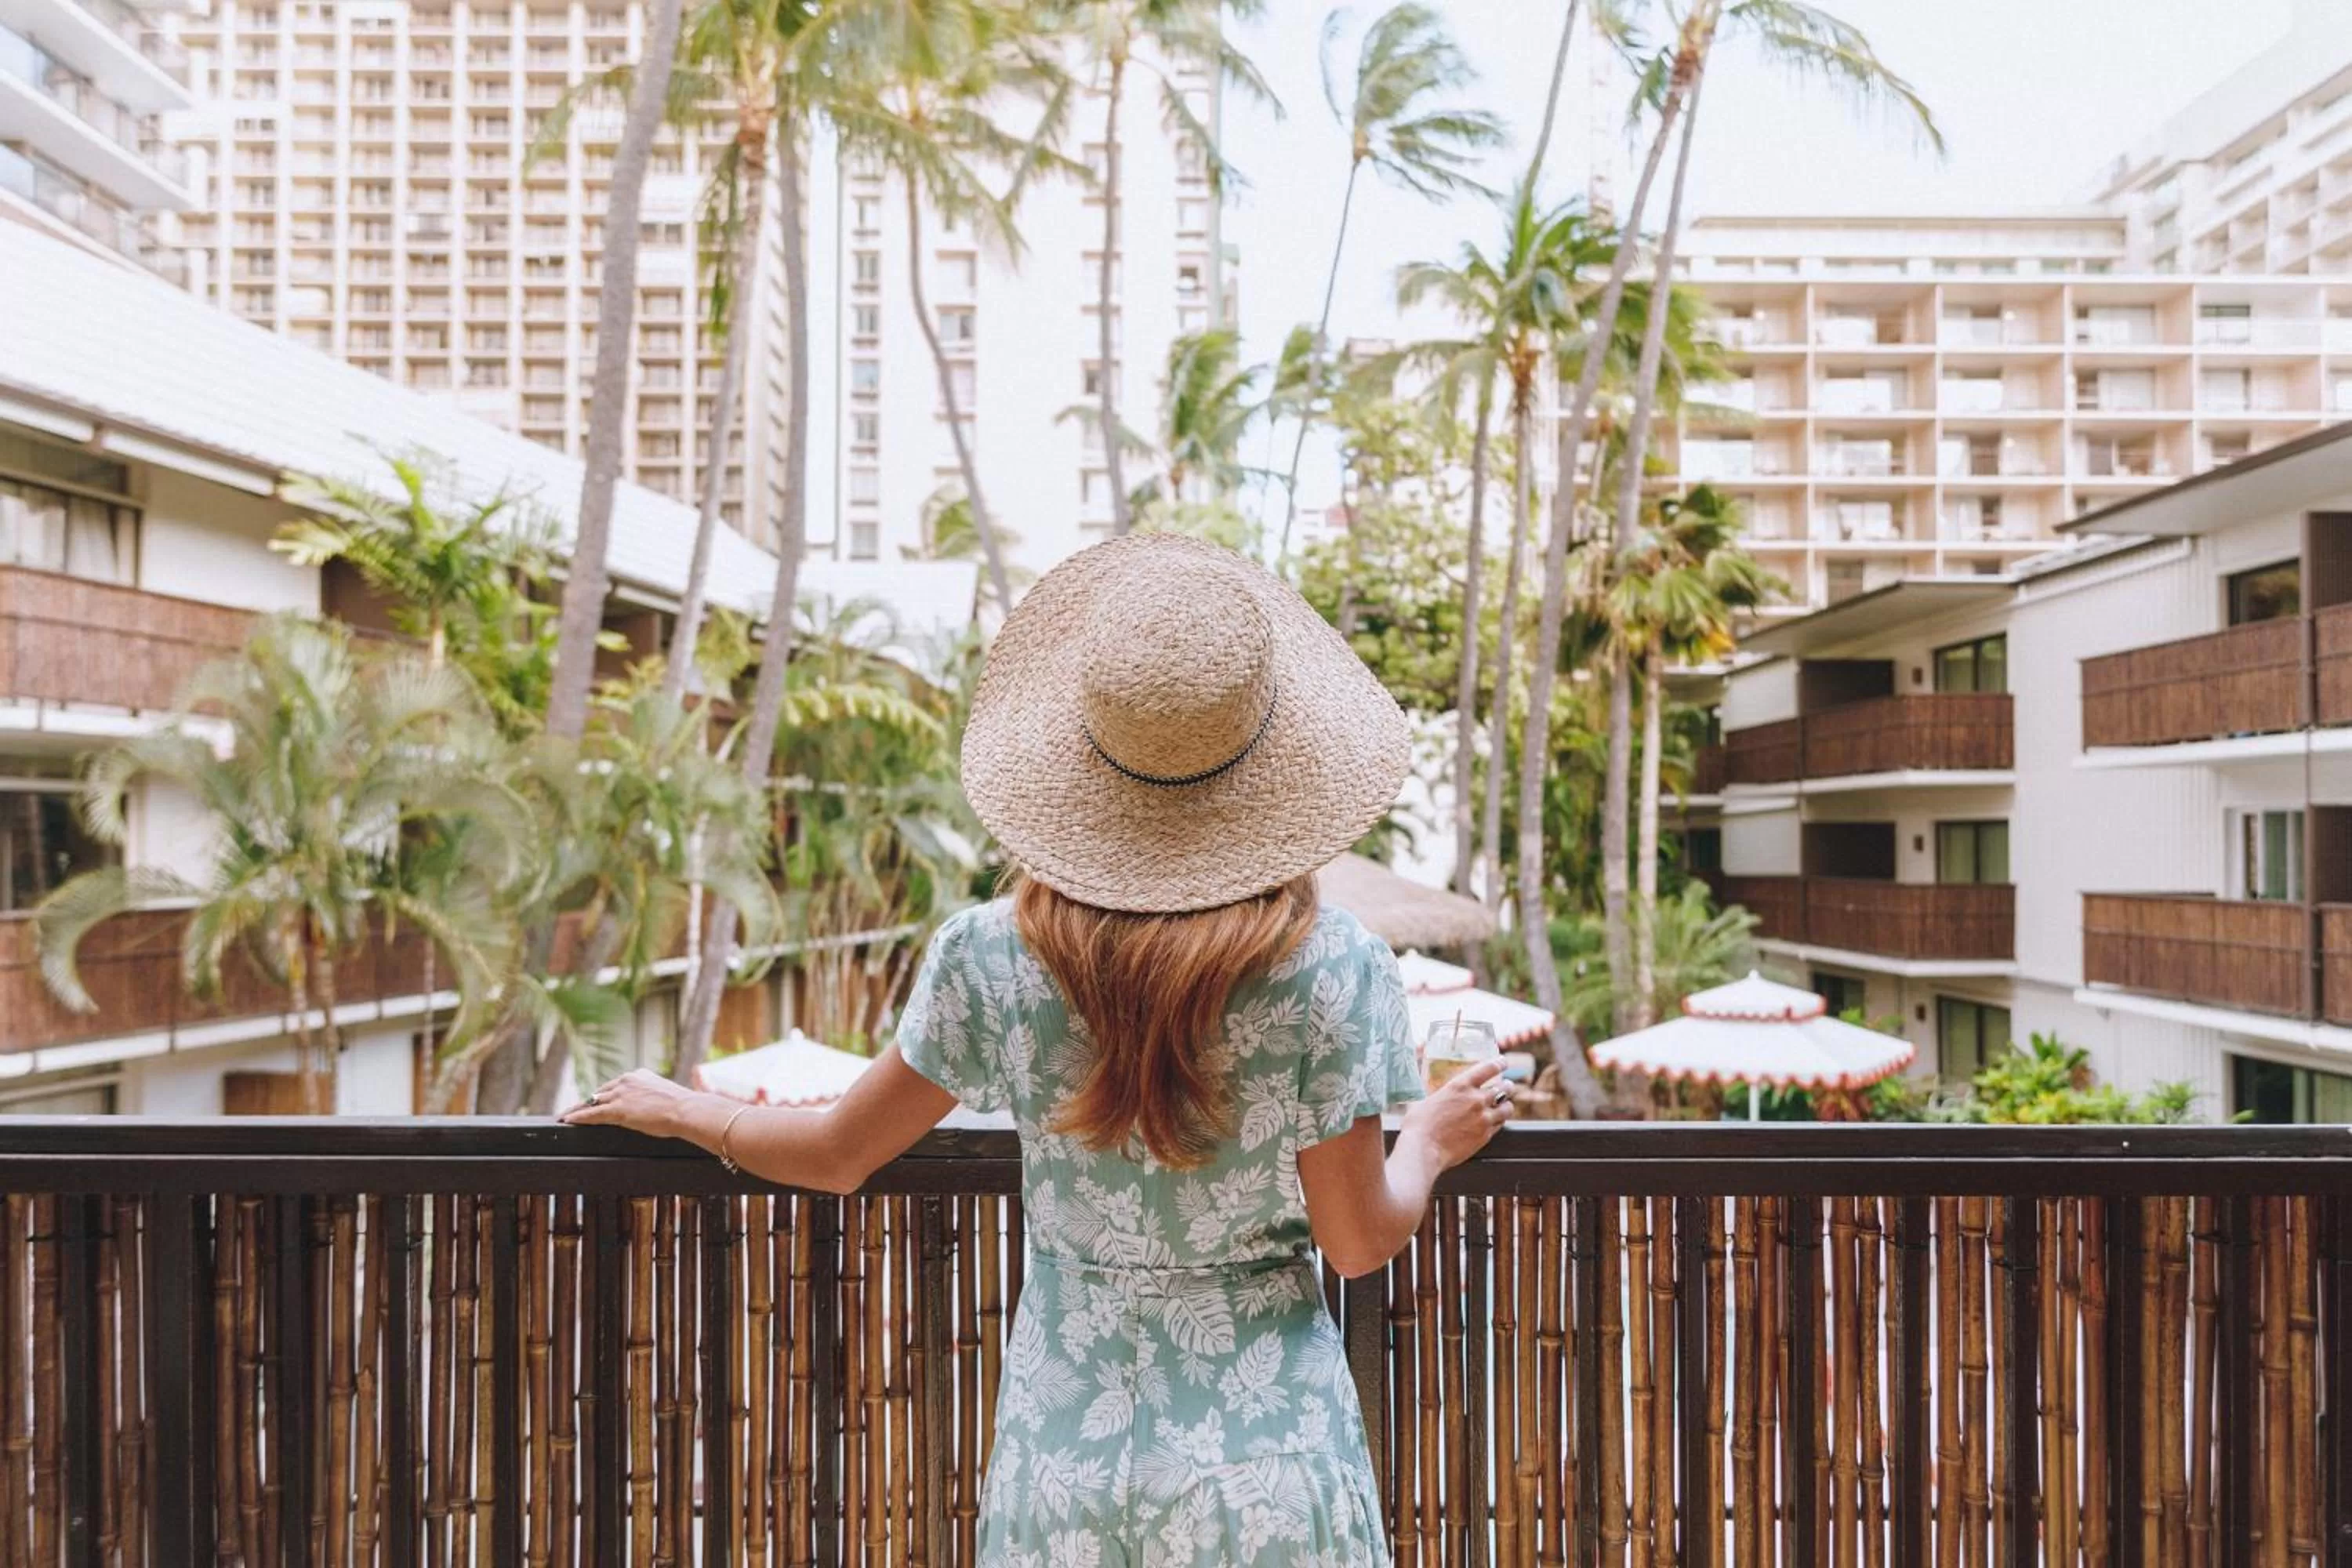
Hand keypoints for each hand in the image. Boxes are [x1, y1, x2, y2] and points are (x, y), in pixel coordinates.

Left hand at [558, 1068, 704, 1137]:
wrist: (686, 1110)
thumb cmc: (683, 1107)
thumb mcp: (666, 1095)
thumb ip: (654, 1096)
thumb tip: (655, 1104)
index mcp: (639, 1075)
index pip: (615, 1085)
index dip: (604, 1095)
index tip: (597, 1100)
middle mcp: (627, 1080)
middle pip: (601, 1092)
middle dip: (588, 1102)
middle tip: (574, 1110)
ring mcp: (620, 1094)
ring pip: (592, 1102)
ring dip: (577, 1109)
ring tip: (564, 1115)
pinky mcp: (617, 1110)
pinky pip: (592, 1114)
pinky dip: (578, 1117)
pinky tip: (567, 1120)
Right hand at [1397, 1058, 1510, 1170]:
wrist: (1423, 1149)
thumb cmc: (1418, 1125)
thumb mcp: (1425, 1099)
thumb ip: (1435, 1093)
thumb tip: (1428, 1087)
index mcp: (1460, 1086)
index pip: (1489, 1068)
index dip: (1500, 1063)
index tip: (1503, 1062)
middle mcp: (1476, 1099)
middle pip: (1503, 1088)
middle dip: (1507, 1085)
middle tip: (1506, 1085)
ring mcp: (1483, 1118)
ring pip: (1507, 1108)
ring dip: (1507, 1104)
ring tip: (1505, 1105)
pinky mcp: (1485, 1136)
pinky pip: (1500, 1125)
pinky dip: (1500, 1121)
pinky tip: (1496, 1121)